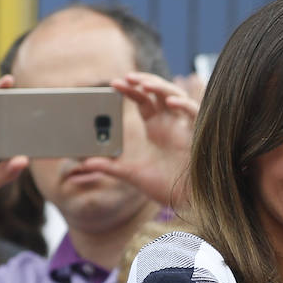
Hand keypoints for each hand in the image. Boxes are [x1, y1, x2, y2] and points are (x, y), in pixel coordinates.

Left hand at [82, 72, 197, 207]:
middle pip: (159, 92)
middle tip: (128, 78)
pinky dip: (184, 105)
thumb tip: (84, 164)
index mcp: (157, 128)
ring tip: (145, 85)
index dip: (130, 90)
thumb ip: (110, 167)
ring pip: (176, 96)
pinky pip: (195, 113)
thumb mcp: (132, 174)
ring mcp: (185, 127)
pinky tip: (170, 103)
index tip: (114, 84)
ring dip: (162, 87)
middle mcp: (171, 123)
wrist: (186, 204)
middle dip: (144, 81)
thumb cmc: (165, 187)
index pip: (143, 100)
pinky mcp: (198, 135)